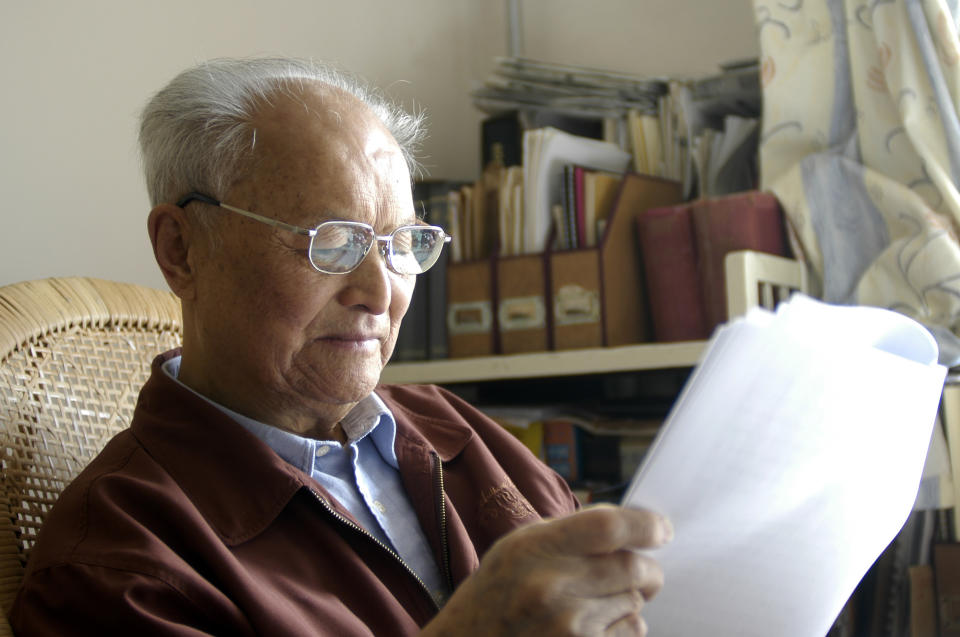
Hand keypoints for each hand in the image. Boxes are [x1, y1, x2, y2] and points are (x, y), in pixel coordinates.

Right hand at [422, 504, 671, 636]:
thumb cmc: (495, 596)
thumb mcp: (517, 550)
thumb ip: (570, 534)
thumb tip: (635, 525)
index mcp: (532, 549)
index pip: (609, 527)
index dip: (646, 525)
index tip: (662, 529)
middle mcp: (552, 589)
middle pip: (635, 568)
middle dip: (646, 569)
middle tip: (640, 571)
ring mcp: (568, 629)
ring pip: (635, 603)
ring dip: (627, 601)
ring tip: (590, 604)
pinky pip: (630, 634)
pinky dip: (621, 629)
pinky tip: (588, 629)